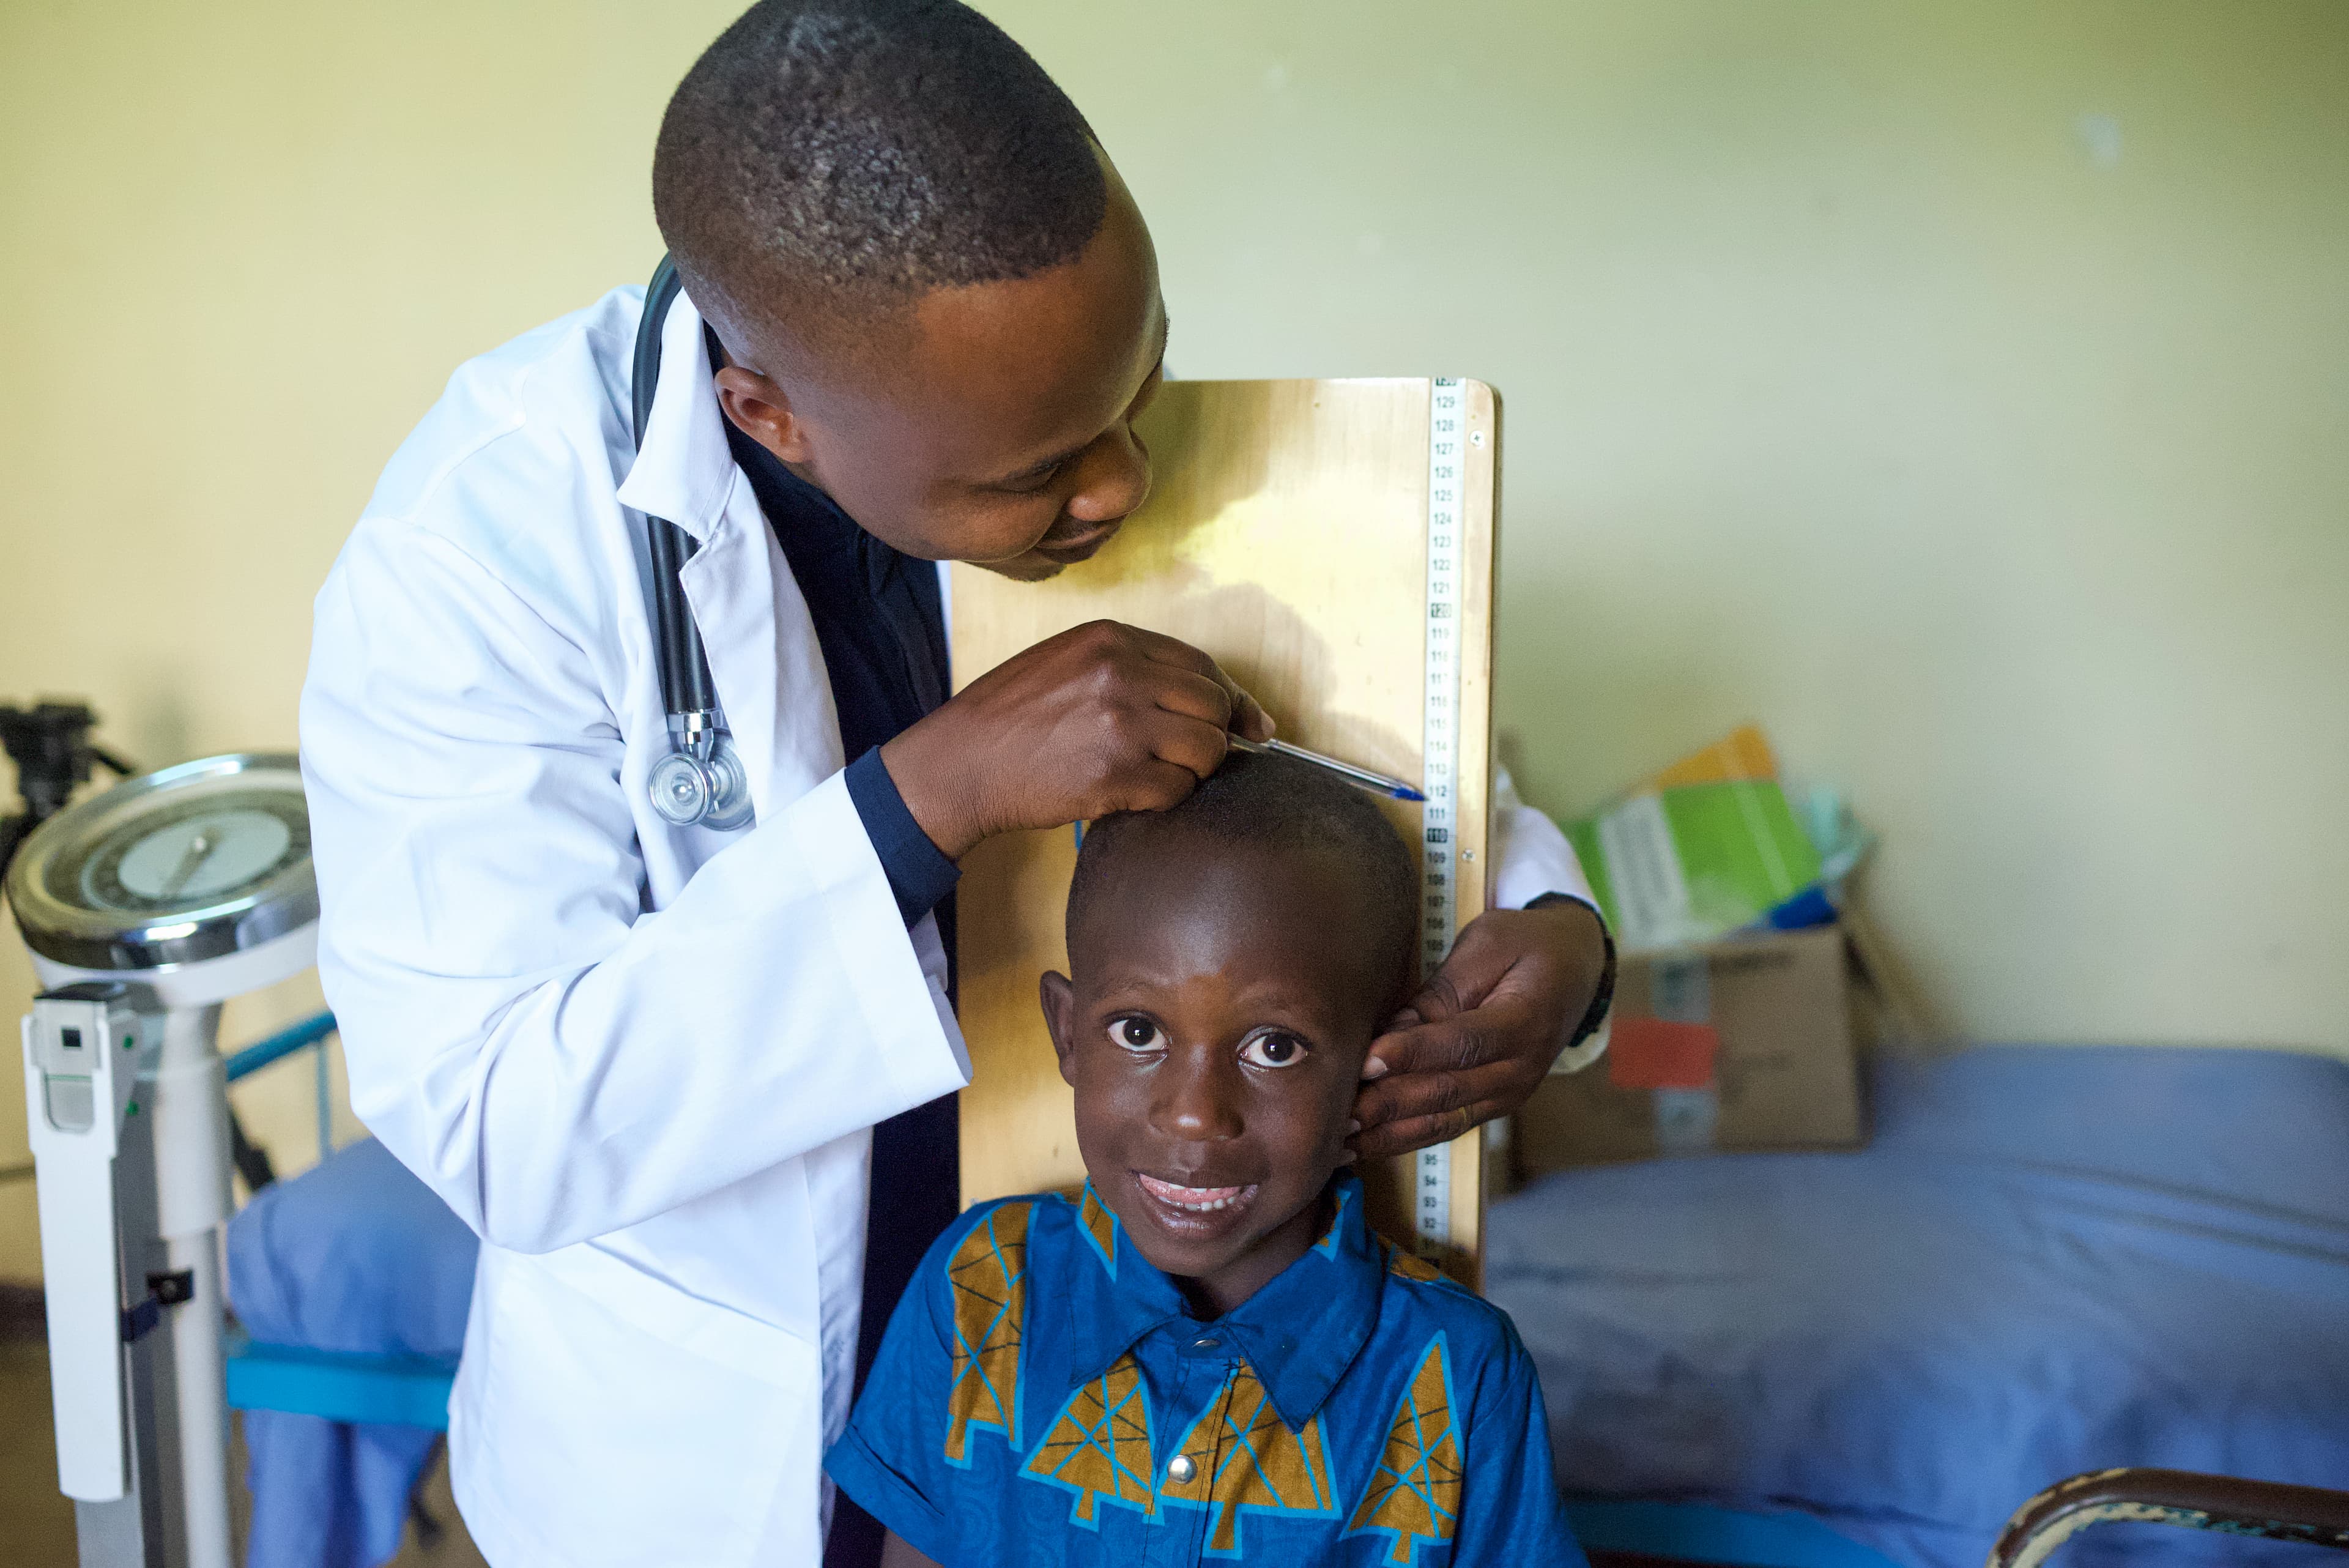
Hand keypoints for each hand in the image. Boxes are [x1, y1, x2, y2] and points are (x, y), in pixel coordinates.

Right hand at [880, 620, 1273, 859]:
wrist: (961, 762)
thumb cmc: (1011, 716)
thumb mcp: (1068, 663)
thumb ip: (1134, 670)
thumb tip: (1217, 701)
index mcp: (1111, 639)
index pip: (1201, 665)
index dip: (1231, 698)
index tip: (1250, 724)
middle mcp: (1122, 673)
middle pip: (1214, 705)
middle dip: (1214, 736)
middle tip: (1189, 757)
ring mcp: (1122, 723)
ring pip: (1207, 750)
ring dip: (1191, 770)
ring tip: (1151, 774)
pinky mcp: (1117, 773)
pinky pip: (1177, 790)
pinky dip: (1164, 799)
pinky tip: (1129, 793)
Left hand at [1348, 900, 1607, 1159]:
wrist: (1576, 970)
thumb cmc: (1526, 947)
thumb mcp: (1488, 944)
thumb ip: (1442, 991)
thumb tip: (1389, 1032)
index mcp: (1524, 1022)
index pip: (1462, 1044)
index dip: (1413, 1054)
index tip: (1367, 1061)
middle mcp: (1520, 1070)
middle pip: (1448, 1093)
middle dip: (1388, 1105)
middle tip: (1338, 1111)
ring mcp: (1507, 1096)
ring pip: (1443, 1122)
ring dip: (1389, 1135)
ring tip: (1340, 1141)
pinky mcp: (1491, 1106)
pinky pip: (1445, 1127)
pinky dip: (1402, 1139)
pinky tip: (1362, 1145)